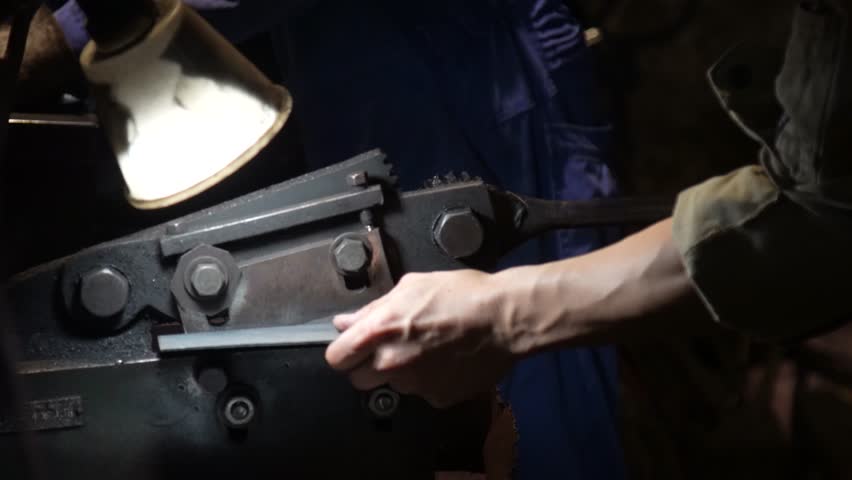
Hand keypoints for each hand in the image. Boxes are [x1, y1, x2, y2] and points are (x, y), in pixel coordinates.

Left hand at [325, 270, 516, 407]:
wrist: (504, 319)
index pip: (336, 358)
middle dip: (368, 366)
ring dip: (402, 372)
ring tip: (429, 348)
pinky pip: (423, 392)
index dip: (344, 352)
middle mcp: (391, 363)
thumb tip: (346, 321)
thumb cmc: (462, 295)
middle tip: (391, 347)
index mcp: (379, 332)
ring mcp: (415, 386)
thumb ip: (373, 308)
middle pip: (358, 380)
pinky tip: (446, 360)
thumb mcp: (411, 286)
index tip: (352, 348)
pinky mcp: (438, 398)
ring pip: (394, 385)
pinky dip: (430, 380)